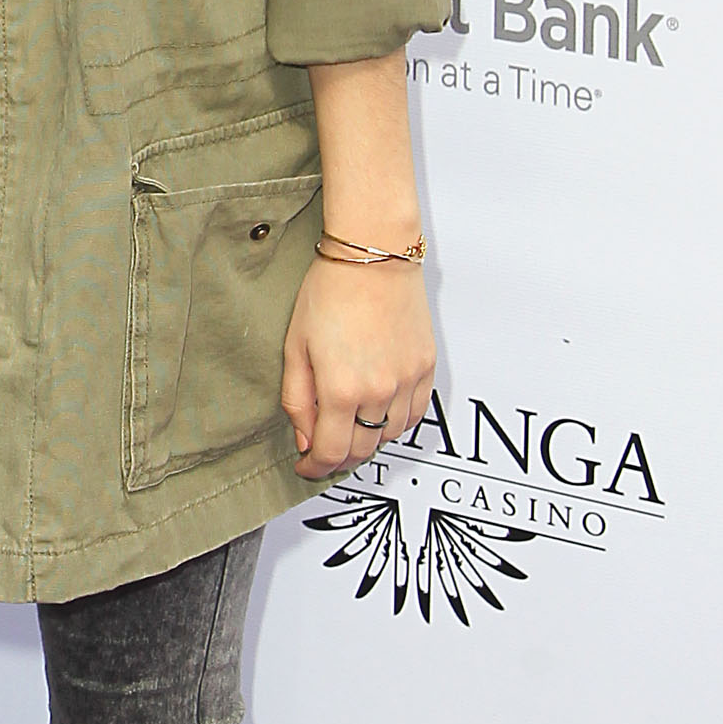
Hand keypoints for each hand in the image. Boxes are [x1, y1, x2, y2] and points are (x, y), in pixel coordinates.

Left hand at [280, 258, 433, 480]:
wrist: (374, 256)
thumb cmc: (330, 291)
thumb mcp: (295, 347)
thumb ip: (297, 400)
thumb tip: (305, 439)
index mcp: (341, 388)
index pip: (330, 452)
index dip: (315, 467)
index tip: (306, 466)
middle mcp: (379, 391)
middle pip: (362, 450)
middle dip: (338, 459)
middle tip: (322, 452)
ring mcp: (407, 381)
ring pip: (389, 437)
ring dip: (367, 442)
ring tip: (348, 429)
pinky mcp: (427, 368)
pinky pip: (415, 414)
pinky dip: (395, 424)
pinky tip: (378, 415)